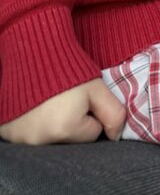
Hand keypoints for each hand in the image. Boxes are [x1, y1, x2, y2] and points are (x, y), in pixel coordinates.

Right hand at [0, 78, 125, 145]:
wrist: (32, 54)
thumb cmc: (67, 69)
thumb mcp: (97, 88)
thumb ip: (113, 113)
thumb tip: (115, 137)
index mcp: (65, 129)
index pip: (92, 133)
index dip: (92, 114)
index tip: (82, 99)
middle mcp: (41, 140)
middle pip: (72, 140)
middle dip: (73, 123)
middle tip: (66, 101)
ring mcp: (22, 140)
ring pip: (52, 139)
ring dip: (54, 126)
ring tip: (50, 104)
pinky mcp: (9, 135)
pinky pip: (32, 137)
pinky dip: (36, 126)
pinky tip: (36, 110)